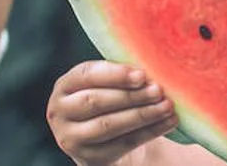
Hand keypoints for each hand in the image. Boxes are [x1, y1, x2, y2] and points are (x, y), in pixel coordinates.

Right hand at [47, 60, 177, 165]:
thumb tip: (150, 70)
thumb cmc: (109, 104)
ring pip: (108, 125)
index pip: (86, 75)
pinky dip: (149, 132)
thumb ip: (120, 76)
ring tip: (167, 106)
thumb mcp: (106, 86)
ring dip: (142, 114)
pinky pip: (122, 144)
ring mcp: (71, 138)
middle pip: (95, 101)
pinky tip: (167, 122)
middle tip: (158, 90)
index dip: (114, 74)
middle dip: (130, 95)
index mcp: (64, 86)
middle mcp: (60, 112)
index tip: (141, 75)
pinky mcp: (88, 158)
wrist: (104, 145)